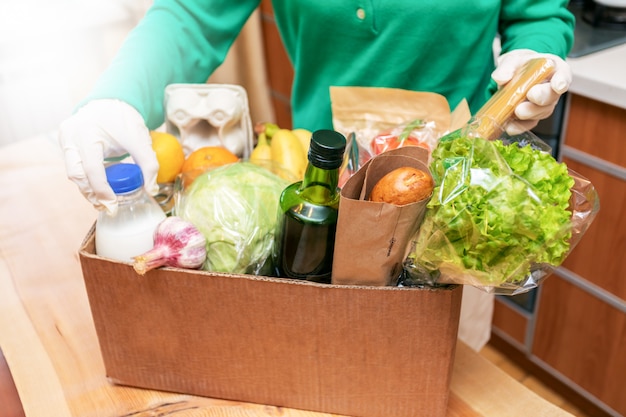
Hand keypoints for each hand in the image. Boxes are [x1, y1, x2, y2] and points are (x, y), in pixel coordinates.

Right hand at [58, 99, 158, 213]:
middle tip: (108, 208)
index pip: (92, 168)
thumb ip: (149, 164)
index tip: (112, 205)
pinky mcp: (65, 143)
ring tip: (105, 201)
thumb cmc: (125, 120)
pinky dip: (86, 179)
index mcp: (89, 132)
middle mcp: (71, 135)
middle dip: (92, 194)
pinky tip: (99, 188)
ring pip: (72, 173)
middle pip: (76, 174)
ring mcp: (65, 139)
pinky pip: (73, 167)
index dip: (102, 190)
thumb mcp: (140, 140)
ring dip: (88, 189)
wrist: (110, 102)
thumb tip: (151, 190)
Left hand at [491, 49, 571, 134]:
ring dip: (529, 113)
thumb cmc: (521, 65)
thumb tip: (500, 78)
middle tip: (531, 96)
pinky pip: (529, 123)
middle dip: (542, 98)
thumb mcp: (513, 59)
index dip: (561, 81)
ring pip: (541, 112)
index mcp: (554, 70)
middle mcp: (552, 89)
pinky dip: (520, 126)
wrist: (514, 75)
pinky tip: (510, 127)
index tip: (558, 86)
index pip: (563, 75)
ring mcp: (544, 105)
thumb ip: (507, 66)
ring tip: (517, 112)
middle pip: (552, 96)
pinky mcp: (533, 116)